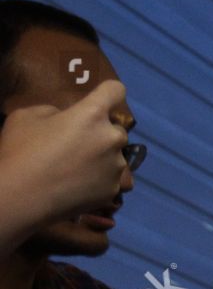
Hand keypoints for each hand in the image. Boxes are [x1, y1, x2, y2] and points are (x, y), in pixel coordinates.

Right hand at [0, 81, 126, 218]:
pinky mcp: (113, 190)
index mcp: (92, 114)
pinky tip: (80, 185)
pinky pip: (113, 180)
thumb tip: (66, 118)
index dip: (108, 92)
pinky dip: (101, 180)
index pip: (115, 90)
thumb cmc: (21, 151)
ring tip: (76, 168)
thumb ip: (55, 111)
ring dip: (103, 158)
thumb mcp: (28, 116)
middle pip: (116, 129)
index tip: (102, 98)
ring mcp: (116, 166)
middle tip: (77, 144)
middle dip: (101, 133)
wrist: (22, 197)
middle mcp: (111, 138)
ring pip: (116, 156)